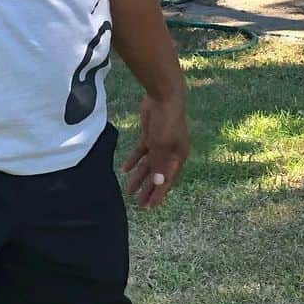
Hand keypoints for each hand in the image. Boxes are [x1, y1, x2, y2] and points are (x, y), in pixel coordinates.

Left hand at [121, 93, 189, 208]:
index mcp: (178, 155)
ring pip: (148, 165)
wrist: (164, 96)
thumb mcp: (162, 145)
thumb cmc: (167, 122)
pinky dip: (134, 160)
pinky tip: (125, 169)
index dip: (158, 193)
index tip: (149, 207)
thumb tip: (158, 182)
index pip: (167, 179)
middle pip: (157, 174)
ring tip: (128, 190)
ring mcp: (160, 144)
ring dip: (139, 177)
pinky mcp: (150, 135)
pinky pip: (141, 152)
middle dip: (148, 188)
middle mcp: (170, 152)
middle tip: (137, 204)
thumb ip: (160, 163)